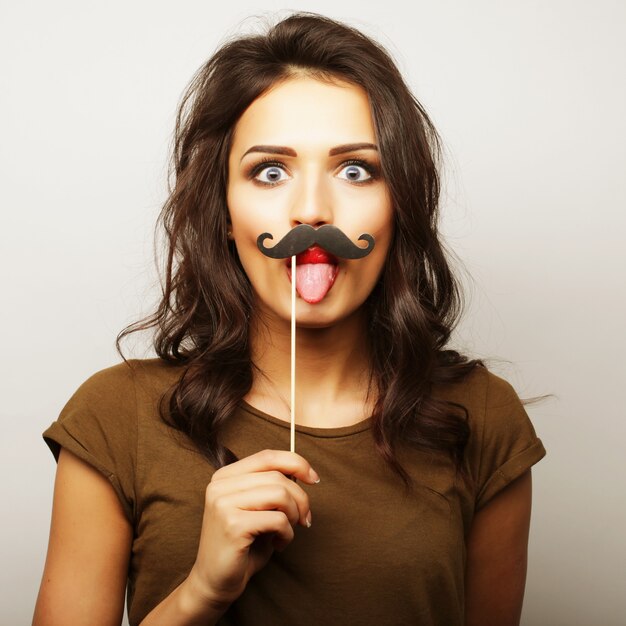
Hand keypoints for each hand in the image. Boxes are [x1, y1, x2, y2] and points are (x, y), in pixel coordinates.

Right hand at [186, 449, 319, 610]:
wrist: (215, 582)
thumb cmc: (243, 544)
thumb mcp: (257, 508)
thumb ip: (271, 486)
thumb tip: (302, 472)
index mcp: (225, 476)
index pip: (267, 456)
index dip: (296, 463)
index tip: (313, 479)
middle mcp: (220, 486)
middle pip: (277, 476)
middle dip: (300, 498)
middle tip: (304, 519)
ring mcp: (223, 504)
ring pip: (279, 494)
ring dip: (293, 515)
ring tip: (287, 531)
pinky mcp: (232, 525)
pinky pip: (277, 520)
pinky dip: (287, 533)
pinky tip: (279, 544)